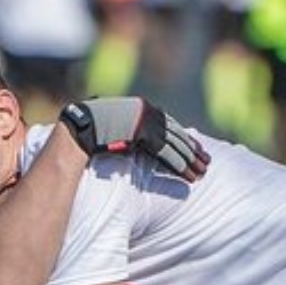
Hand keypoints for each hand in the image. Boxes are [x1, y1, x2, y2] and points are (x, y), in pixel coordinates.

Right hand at [59, 97, 209, 181]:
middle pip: (177, 134)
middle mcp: (147, 112)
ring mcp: (146, 121)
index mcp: (141, 108)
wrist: (79, 126)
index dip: (184, 139)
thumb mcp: (112, 125)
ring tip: (201, 175)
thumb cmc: (89, 128)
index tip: (196, 150)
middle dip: (193, 151)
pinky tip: (189, 176)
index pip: (169, 125)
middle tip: (207, 164)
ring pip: (175, 145)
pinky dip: (180, 166)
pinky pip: (167, 153)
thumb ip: (126, 129)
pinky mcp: (144, 134)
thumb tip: (127, 138)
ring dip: (190, 162)